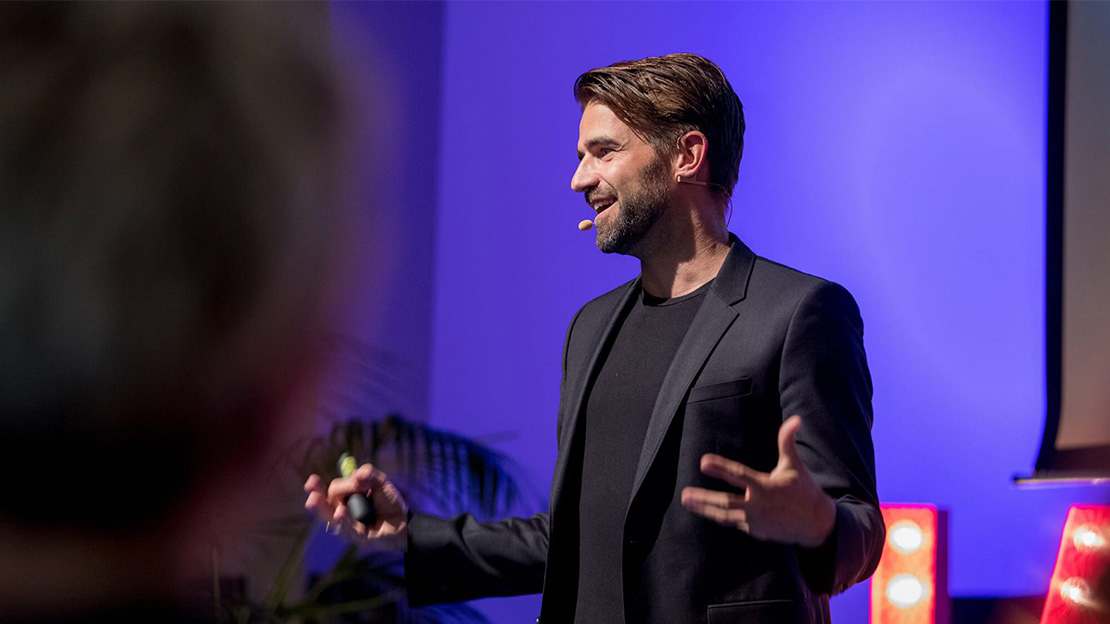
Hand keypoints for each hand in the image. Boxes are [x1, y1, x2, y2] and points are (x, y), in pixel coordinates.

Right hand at [304, 462, 408, 551]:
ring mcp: (348, 526)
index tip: (311, 481)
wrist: (404, 521)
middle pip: (326, 505)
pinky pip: (349, 529)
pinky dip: (343, 520)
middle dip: (318, 498)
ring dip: (323, 509)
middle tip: (311, 492)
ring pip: (333, 518)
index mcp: (345, 498)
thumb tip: (356, 475)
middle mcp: (343, 513)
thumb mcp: (379, 482)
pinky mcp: (359, 537)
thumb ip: (368, 474)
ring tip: (313, 501)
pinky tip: (339, 513)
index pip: (330, 491)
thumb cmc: (388, 501)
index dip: (318, 487)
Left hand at [681, 415, 835, 547]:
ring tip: (687, 501)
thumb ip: (787, 442)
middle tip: (685, 494)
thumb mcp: (794, 465)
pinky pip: (735, 522)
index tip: (704, 462)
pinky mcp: (755, 532)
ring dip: (704, 509)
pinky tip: (708, 509)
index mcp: (765, 486)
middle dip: (704, 498)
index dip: (720, 468)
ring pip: (725, 515)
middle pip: (726, 501)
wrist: (816, 524)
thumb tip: (795, 419)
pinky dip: (723, 516)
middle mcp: (758, 505)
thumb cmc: (802, 489)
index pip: (738, 475)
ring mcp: (756, 522)